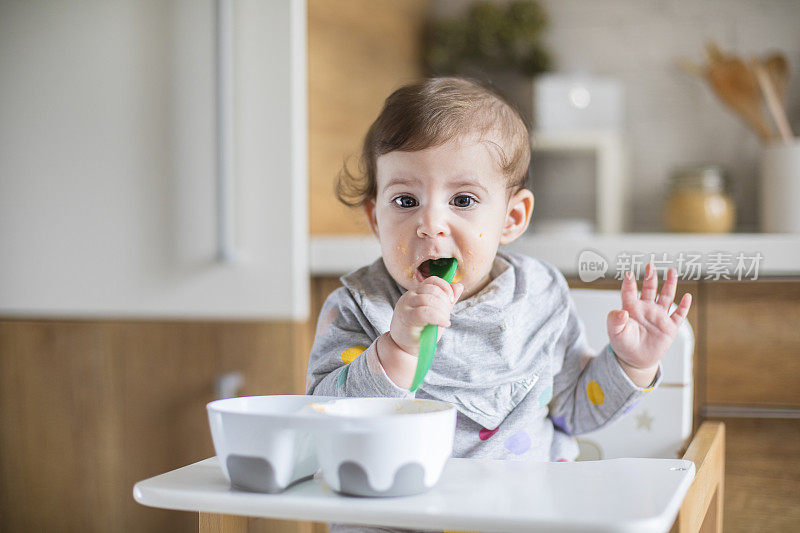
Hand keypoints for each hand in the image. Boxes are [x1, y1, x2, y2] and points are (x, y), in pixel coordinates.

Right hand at [389, 277, 463, 355]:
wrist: (404, 348)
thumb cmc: (421, 331)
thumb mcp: (437, 314)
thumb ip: (446, 301)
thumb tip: (459, 286)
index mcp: (417, 292)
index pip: (432, 280)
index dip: (445, 287)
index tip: (452, 300)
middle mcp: (409, 296)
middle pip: (432, 290)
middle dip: (445, 302)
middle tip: (447, 316)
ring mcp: (406, 306)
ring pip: (428, 299)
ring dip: (442, 311)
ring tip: (444, 321)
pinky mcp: (406, 317)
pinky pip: (425, 312)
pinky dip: (438, 317)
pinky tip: (444, 324)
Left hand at [607, 264, 691, 384]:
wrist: (636, 359)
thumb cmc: (623, 344)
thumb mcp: (615, 333)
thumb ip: (615, 321)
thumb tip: (622, 312)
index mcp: (631, 308)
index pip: (629, 292)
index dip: (629, 283)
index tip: (629, 274)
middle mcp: (646, 309)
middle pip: (649, 289)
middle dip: (650, 277)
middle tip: (651, 265)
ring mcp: (659, 316)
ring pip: (666, 297)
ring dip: (669, 284)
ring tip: (672, 272)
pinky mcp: (669, 327)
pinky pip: (678, 315)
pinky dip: (683, 306)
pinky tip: (687, 296)